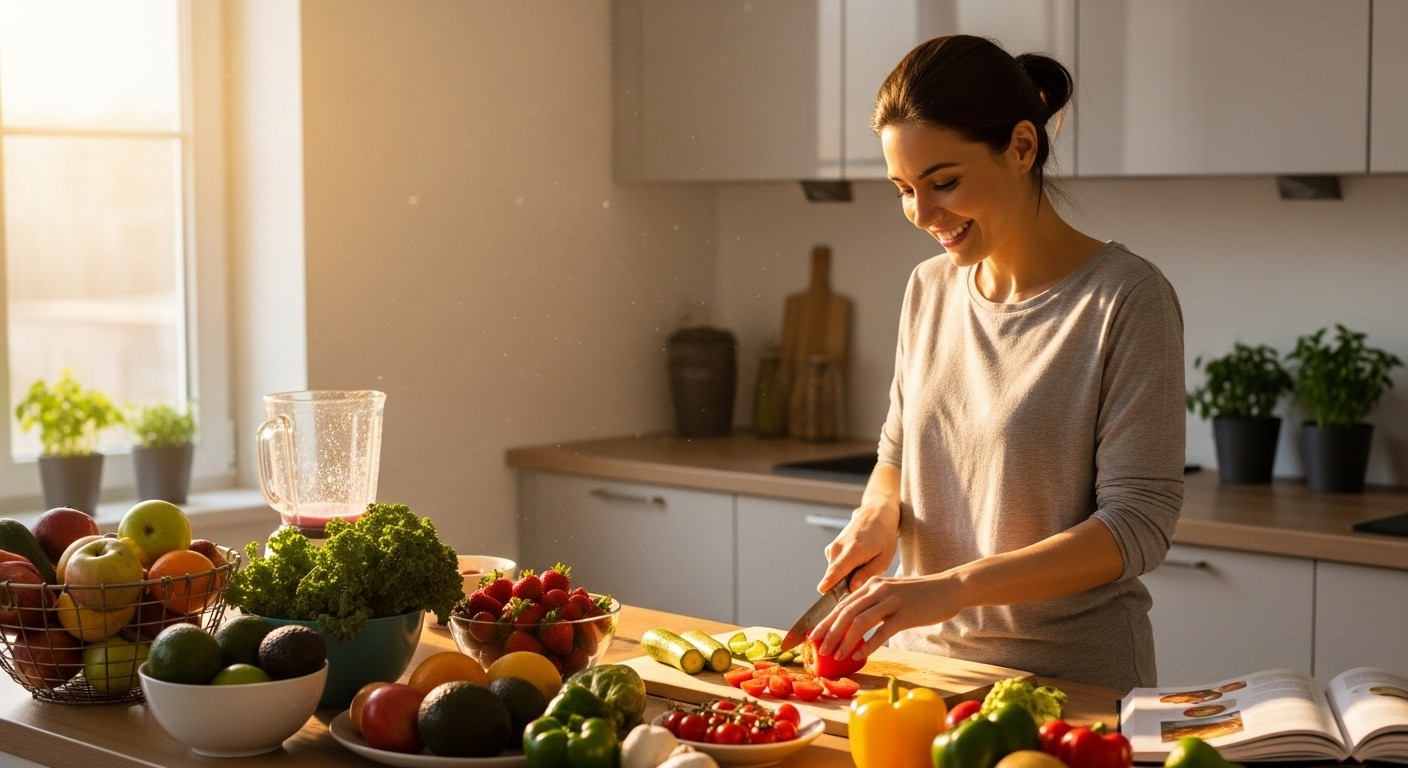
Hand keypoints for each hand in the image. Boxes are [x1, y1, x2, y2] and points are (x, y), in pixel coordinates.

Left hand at [810, 573, 965, 660]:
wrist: (949, 588)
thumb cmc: (921, 595)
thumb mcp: (892, 593)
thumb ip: (874, 603)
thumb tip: (854, 623)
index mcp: (873, 584)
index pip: (843, 604)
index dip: (826, 621)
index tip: (815, 636)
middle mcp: (879, 589)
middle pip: (846, 612)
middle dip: (830, 632)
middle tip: (820, 649)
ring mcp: (892, 601)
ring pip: (860, 622)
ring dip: (845, 641)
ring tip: (836, 656)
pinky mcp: (906, 614)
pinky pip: (882, 631)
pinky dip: (868, 644)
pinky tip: (860, 655)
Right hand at [816, 503, 898, 594]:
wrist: (876, 514)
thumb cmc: (883, 537)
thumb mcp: (884, 559)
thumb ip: (867, 574)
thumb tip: (851, 588)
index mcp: (853, 550)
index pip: (837, 570)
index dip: (828, 582)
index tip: (821, 591)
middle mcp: (838, 548)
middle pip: (834, 576)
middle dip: (845, 585)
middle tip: (863, 579)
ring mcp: (833, 547)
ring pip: (835, 572)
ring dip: (846, 576)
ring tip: (863, 565)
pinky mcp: (831, 548)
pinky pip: (835, 567)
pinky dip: (845, 568)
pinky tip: (857, 560)